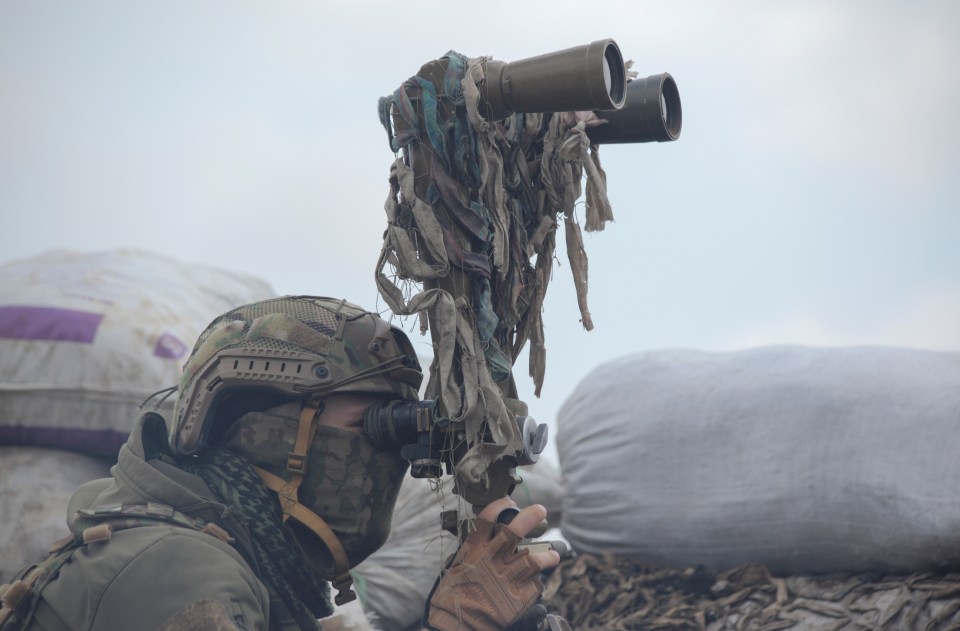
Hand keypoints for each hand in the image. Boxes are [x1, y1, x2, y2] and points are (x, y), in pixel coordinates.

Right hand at [425, 499, 559, 630]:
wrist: (459, 625)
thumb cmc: (454, 596)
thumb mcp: (457, 566)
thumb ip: (474, 551)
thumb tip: (487, 538)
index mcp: (474, 551)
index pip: (487, 519)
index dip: (500, 506)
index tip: (508, 502)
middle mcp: (492, 561)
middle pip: (515, 532)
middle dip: (530, 517)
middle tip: (540, 511)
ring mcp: (507, 578)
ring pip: (534, 559)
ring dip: (547, 556)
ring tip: (552, 556)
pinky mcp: (519, 596)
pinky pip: (535, 585)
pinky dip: (535, 584)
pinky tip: (533, 586)